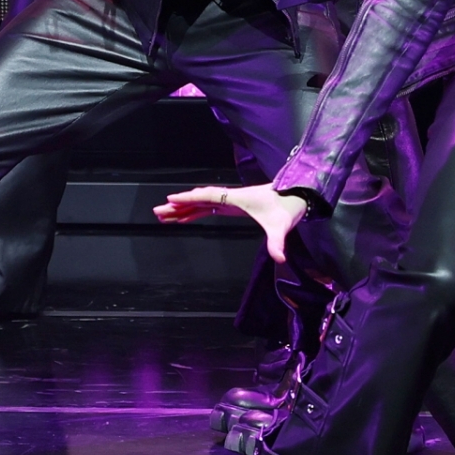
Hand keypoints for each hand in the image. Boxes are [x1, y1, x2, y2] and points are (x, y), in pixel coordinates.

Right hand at [154, 182, 308, 263]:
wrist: (297, 196)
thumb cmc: (287, 208)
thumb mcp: (281, 226)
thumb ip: (278, 242)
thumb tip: (280, 258)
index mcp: (237, 198)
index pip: (209, 196)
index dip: (190, 198)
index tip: (171, 199)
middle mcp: (231, 197)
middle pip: (199, 199)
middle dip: (178, 205)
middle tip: (157, 211)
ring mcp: (231, 201)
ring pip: (201, 204)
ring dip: (183, 209)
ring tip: (163, 215)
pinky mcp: (234, 206)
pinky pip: (209, 208)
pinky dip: (194, 212)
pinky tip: (184, 218)